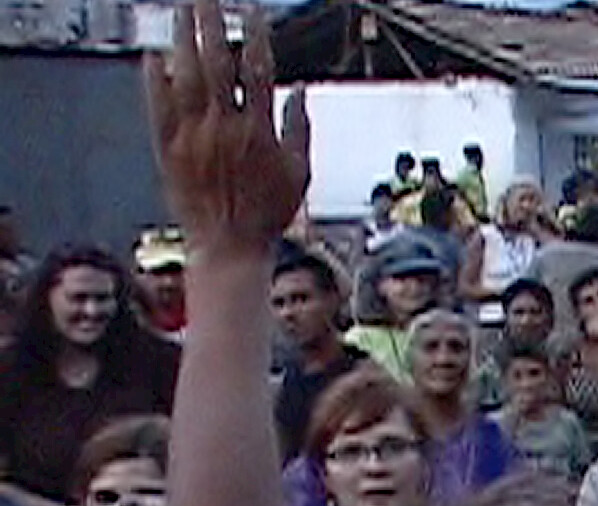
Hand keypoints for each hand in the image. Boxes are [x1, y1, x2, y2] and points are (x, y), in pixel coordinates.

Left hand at [145, 0, 309, 254]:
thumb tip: (300, 91)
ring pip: (184, 78)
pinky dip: (154, 80)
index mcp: (260, 131)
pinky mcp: (168, 150)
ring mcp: (193, 138)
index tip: (252, 12)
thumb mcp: (300, 173)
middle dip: (211, 25)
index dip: (256, 36)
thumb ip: (300, 129)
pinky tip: (153, 56)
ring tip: (181, 13)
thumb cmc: (268, 214)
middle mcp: (224, 128)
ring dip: (181, 40)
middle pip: (216, 63)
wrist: (228, 246)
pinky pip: (157, 108)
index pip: (259, 71)